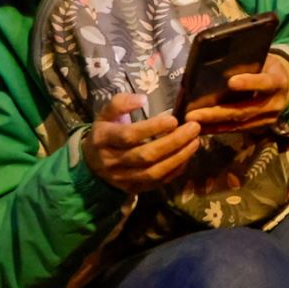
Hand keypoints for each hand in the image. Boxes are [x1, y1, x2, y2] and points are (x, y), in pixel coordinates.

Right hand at [84, 93, 201, 193]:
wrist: (92, 162)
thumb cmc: (106, 132)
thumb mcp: (106, 114)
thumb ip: (121, 103)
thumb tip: (142, 99)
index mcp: (103, 139)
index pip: (129, 135)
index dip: (152, 128)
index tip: (174, 119)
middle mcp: (111, 161)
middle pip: (145, 155)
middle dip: (173, 142)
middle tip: (194, 128)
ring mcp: (122, 178)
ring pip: (153, 172)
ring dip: (179, 157)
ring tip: (196, 141)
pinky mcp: (133, 188)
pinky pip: (157, 182)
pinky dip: (175, 170)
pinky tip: (187, 156)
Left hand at [186, 52, 288, 133]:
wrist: (287, 86)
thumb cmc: (269, 68)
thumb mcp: (264, 60)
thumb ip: (248, 65)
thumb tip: (218, 65)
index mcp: (278, 82)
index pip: (265, 83)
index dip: (249, 83)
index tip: (231, 82)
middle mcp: (275, 104)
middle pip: (245, 110)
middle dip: (218, 113)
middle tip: (194, 114)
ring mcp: (268, 119)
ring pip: (239, 124)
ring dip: (214, 124)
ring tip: (192, 123)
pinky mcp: (260, 128)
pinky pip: (237, 130)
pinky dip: (218, 129)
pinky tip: (201, 128)